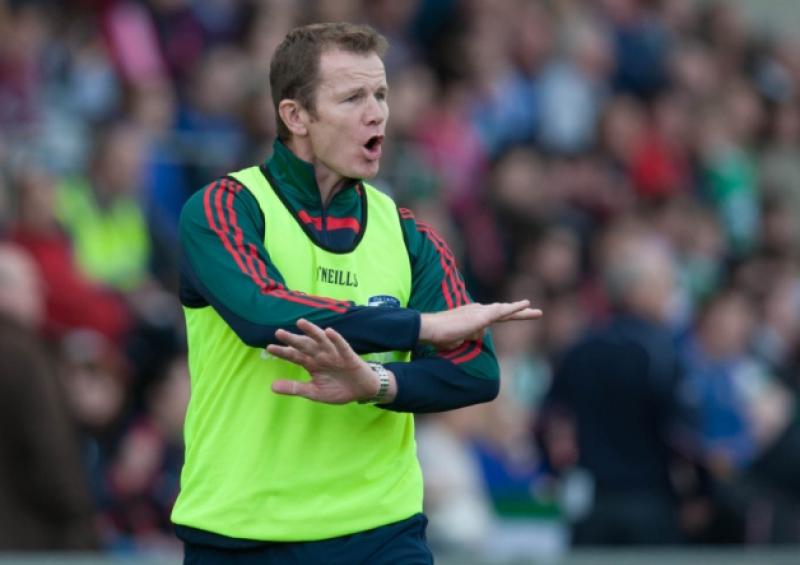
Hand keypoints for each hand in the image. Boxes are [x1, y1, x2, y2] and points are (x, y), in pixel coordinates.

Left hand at [266, 319, 392, 403]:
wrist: (362, 391)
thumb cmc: (338, 389)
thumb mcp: (314, 392)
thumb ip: (295, 388)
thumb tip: (271, 387)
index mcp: (311, 364)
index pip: (294, 356)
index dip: (283, 352)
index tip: (269, 348)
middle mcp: (321, 356)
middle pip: (305, 345)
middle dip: (293, 339)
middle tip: (279, 333)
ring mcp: (334, 354)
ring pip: (321, 340)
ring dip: (312, 331)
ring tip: (300, 322)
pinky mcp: (348, 356)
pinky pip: (342, 346)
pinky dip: (336, 339)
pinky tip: (329, 331)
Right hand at [419, 300, 541, 349]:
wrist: (430, 329)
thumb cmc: (438, 336)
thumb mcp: (456, 340)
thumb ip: (468, 336)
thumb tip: (478, 336)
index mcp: (472, 316)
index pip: (493, 316)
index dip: (504, 316)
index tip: (513, 316)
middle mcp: (477, 310)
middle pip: (503, 311)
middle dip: (519, 313)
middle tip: (535, 311)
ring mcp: (479, 312)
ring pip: (505, 311)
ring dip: (522, 312)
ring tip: (537, 312)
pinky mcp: (481, 316)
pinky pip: (502, 311)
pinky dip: (514, 308)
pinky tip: (527, 304)